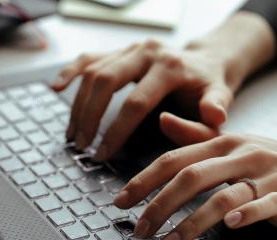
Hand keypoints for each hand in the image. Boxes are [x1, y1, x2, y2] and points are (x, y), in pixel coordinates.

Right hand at [51, 12, 275, 159]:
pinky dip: (70, 71)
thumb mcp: (220, 103)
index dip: (115, 131)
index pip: (135, 102)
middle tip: (81, 145)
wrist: (208, 61)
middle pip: (106, 81)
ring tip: (73, 134)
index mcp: (171, 66)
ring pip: (94, 71)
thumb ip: (205, 118)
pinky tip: (56, 87)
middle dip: (89, 117)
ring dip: (78, 104)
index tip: (102, 154)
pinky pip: (90, 58)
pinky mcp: (121, 50)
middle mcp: (148, 51)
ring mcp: (131, 48)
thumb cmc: (211, 88)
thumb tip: (168, 123)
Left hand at [113, 134, 276, 239]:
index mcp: (224, 142)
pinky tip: (229, 226)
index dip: (143, 180)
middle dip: (158, 204)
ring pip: (220, 196)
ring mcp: (265, 176)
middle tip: (139, 228)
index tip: (120, 201)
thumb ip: (198, 135)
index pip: (174, 159)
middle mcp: (241, 155)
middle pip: (190, 177)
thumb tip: (162, 121)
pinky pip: (263, 205)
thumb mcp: (238, 142)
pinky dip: (245, 215)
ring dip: (190, 222)